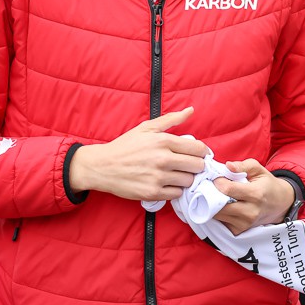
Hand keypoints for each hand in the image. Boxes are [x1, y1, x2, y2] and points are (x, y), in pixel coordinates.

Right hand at [68, 107, 206, 201]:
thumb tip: (191, 110)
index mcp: (163, 141)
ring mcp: (158, 177)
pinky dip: (174, 190)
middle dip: (196, 166)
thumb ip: (171, 119)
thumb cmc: (125, 145)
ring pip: (188, 181)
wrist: (103, 166)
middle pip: (197, 166)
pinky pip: (176, 194)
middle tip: (188, 165)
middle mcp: (163, 159)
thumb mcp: (147, 128)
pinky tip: (167, 183)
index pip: (198, 149)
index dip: (201, 152)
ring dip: (185, 178)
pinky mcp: (153, 193)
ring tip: (176, 174)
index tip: (197, 154)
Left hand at [212, 159, 295, 234]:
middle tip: (211, 187)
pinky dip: (218, 214)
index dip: (219, 182)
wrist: (279, 204)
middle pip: (221, 205)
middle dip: (212, 195)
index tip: (217, 178)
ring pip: (219, 215)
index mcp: (256, 194)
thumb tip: (228, 166)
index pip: (229, 189)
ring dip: (213, 205)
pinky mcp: (239, 231)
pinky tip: (222, 206)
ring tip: (216, 196)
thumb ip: (243, 166)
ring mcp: (245, 224)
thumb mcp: (258, 169)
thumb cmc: (266, 184)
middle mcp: (251, 212)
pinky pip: (221, 223)